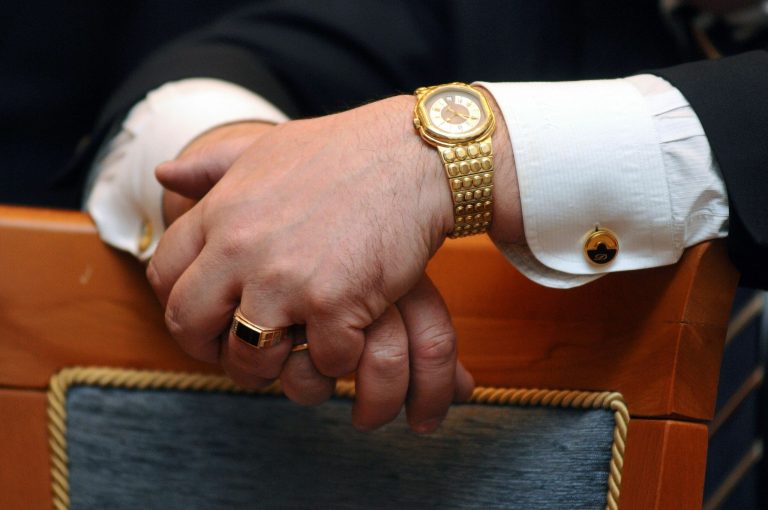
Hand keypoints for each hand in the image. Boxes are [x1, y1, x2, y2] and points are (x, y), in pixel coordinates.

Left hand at [148, 93, 519, 431]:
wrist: (413, 154)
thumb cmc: (344, 151)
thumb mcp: (266, 148)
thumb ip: (210, 166)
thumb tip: (163, 175)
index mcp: (222, 211)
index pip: (162, 275)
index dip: (179, 306)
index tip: (207, 318)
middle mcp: (242, 248)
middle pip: (190, 325)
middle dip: (211, 349)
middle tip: (242, 352)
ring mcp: (288, 279)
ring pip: (250, 357)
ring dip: (273, 365)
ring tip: (297, 351)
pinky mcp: (337, 303)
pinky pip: (322, 361)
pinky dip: (338, 357)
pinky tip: (350, 334)